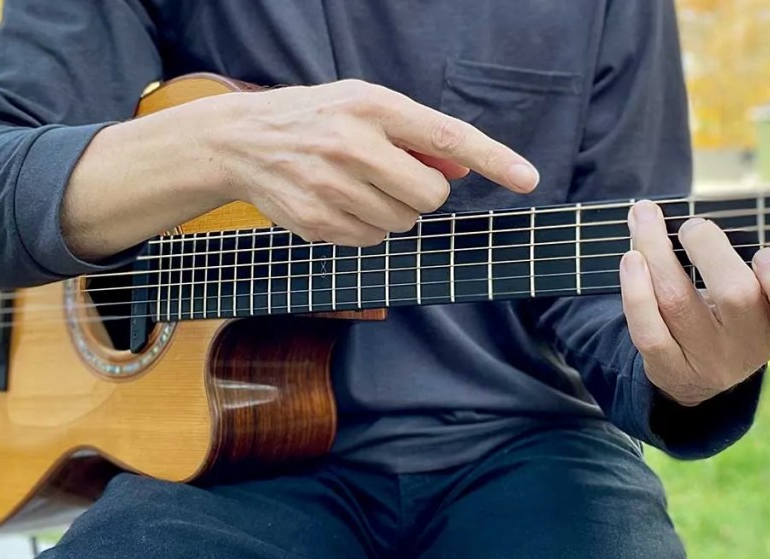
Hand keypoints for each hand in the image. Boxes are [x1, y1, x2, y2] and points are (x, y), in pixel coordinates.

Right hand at [209, 79, 538, 245]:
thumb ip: (417, 136)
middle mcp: (353, 145)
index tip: (528, 179)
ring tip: (357, 185)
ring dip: (393, 211)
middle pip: (432, 196)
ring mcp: (333, 187)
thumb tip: (464, 166)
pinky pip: (374, 240)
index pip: (448, 135)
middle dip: (423, 192)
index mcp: (373, 107)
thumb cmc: (318, 118)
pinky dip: (366, 227)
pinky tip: (338, 202)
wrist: (241, 140)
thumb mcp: (365, 107)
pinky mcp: (318, 222)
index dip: (493, 159)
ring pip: (404, 223)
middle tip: (392, 175)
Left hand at [619, 200, 769, 405]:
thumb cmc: (734, 306)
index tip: (766, 254)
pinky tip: (631, 258)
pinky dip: (635, 291)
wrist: (697, 369)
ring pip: (677, 302)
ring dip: (655, 250)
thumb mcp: (763, 282)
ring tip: (644, 216)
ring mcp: (708, 360)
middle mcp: (750, 345)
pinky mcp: (669, 368)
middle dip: (708, 248)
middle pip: (735, 295)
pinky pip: (648, 330)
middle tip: (693, 225)